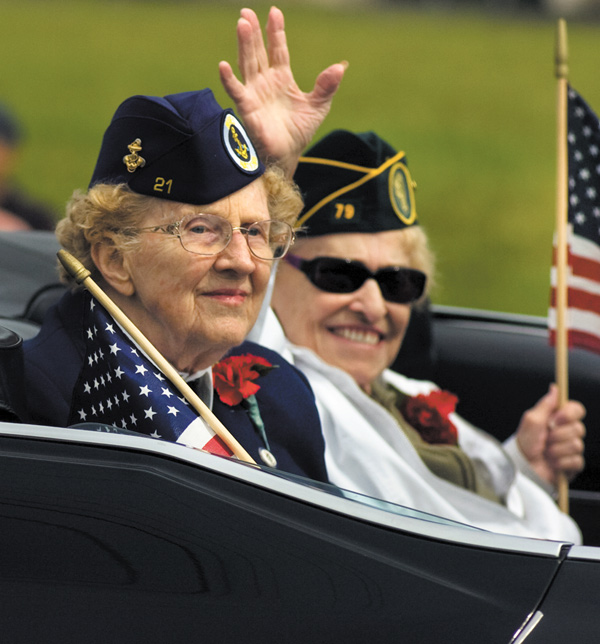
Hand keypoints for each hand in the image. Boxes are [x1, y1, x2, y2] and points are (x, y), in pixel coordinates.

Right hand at [219, 6, 346, 177]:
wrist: (288, 156)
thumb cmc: (299, 132)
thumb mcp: (318, 106)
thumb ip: (327, 86)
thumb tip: (340, 67)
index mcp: (282, 78)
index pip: (278, 50)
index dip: (276, 32)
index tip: (275, 12)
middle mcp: (265, 82)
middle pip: (259, 52)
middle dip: (254, 32)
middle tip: (247, 12)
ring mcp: (254, 93)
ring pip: (248, 64)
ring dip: (244, 45)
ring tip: (242, 24)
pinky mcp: (247, 108)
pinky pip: (236, 91)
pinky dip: (229, 80)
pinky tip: (223, 65)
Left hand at [516, 384, 585, 484]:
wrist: (522, 466)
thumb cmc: (525, 442)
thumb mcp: (531, 420)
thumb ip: (545, 404)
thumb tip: (555, 388)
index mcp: (558, 419)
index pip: (577, 409)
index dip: (570, 413)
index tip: (557, 418)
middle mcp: (567, 432)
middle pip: (579, 428)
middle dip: (558, 435)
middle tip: (545, 439)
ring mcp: (571, 449)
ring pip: (577, 445)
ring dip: (557, 450)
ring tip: (545, 452)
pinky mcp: (573, 465)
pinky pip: (576, 461)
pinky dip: (560, 462)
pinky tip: (552, 463)